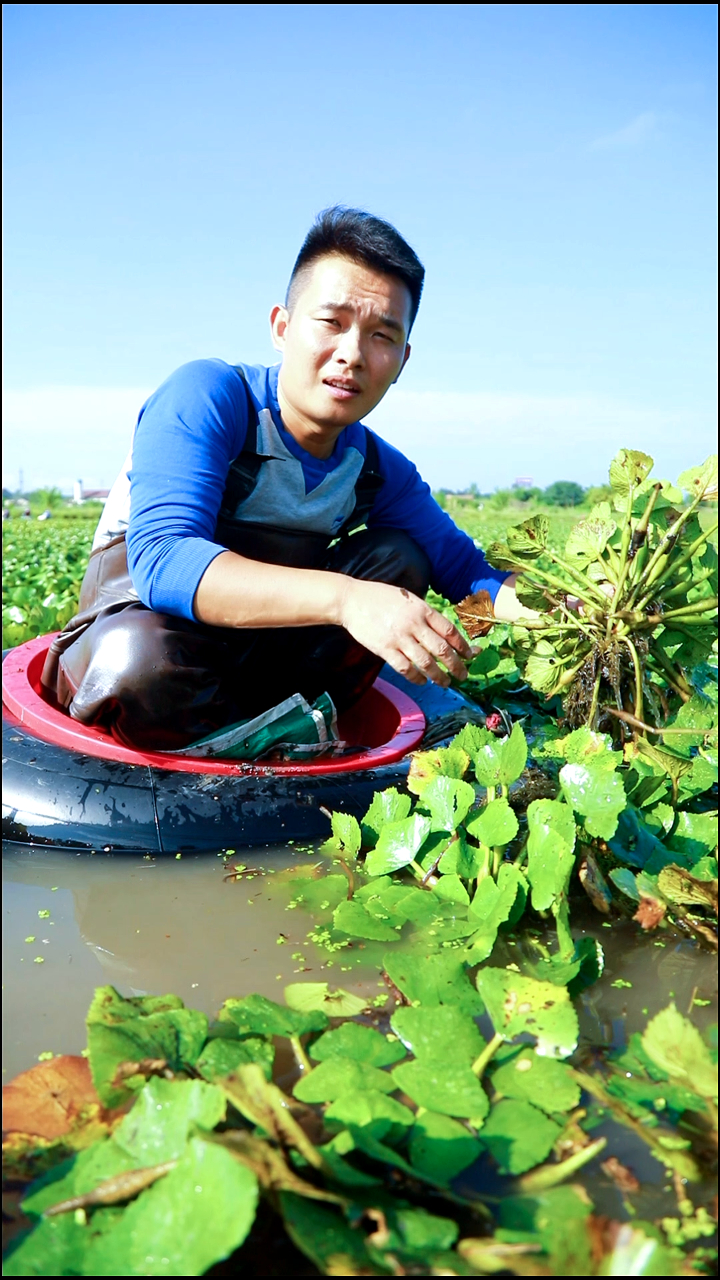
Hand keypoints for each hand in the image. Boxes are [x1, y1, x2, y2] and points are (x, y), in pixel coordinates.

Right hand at [338, 578, 472, 686]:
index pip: (449, 631)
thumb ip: (424, 614)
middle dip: (456, 665)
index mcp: (422, 609)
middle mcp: (414, 624)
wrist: (352, 600)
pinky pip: (405, 668)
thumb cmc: (380, 597)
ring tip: (445, 683)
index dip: (462, 646)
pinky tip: (422, 681)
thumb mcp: (408, 598)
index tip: (470, 655)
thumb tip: (442, 632)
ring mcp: (399, 638)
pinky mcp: (385, 649)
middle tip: (463, 675)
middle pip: (442, 649)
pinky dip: (416, 678)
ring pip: (426, 662)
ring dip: (438, 676)